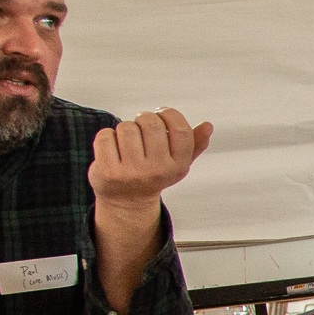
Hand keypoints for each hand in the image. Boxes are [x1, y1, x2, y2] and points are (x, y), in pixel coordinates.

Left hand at [88, 107, 213, 208]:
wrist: (127, 201)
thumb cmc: (154, 173)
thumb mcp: (177, 162)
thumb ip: (194, 144)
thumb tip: (208, 125)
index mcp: (178, 166)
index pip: (180, 129)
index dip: (169, 114)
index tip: (162, 113)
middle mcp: (157, 171)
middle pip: (151, 123)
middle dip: (144, 118)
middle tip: (141, 126)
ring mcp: (131, 173)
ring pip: (126, 127)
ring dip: (124, 128)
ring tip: (127, 141)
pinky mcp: (108, 172)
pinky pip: (105, 136)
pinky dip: (106, 137)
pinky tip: (112, 148)